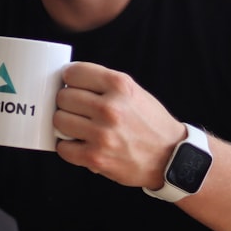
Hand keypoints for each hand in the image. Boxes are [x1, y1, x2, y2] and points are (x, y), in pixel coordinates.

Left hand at [52, 61, 185, 187]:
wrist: (171, 158)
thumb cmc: (149, 123)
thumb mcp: (133, 92)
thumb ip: (103, 83)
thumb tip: (66, 79)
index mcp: (120, 85)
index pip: (73, 72)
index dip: (69, 79)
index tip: (71, 85)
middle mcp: (110, 108)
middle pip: (63, 97)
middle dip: (67, 103)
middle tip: (77, 110)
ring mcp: (102, 134)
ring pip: (59, 120)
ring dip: (64, 124)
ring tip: (78, 127)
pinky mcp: (96, 158)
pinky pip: (62, 147)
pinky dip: (67, 147)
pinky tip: (79, 144)